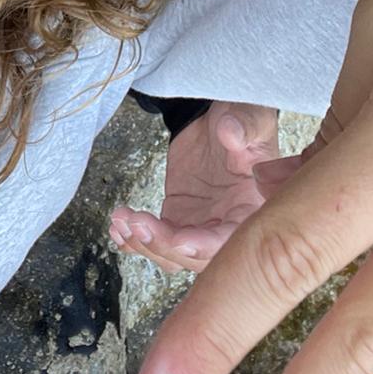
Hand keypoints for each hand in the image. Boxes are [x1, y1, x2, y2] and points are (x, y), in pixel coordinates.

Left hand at [109, 102, 281, 272]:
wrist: (218, 118)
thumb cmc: (243, 120)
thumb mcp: (251, 117)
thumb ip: (245, 126)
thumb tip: (231, 133)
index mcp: (253, 209)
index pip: (231, 240)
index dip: (204, 245)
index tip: (179, 240)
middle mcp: (228, 226)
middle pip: (195, 256)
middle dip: (163, 244)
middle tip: (138, 223)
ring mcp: (200, 226)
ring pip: (171, 254)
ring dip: (144, 243)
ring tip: (122, 219)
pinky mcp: (178, 219)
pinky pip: (155, 240)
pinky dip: (134, 242)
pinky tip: (118, 229)